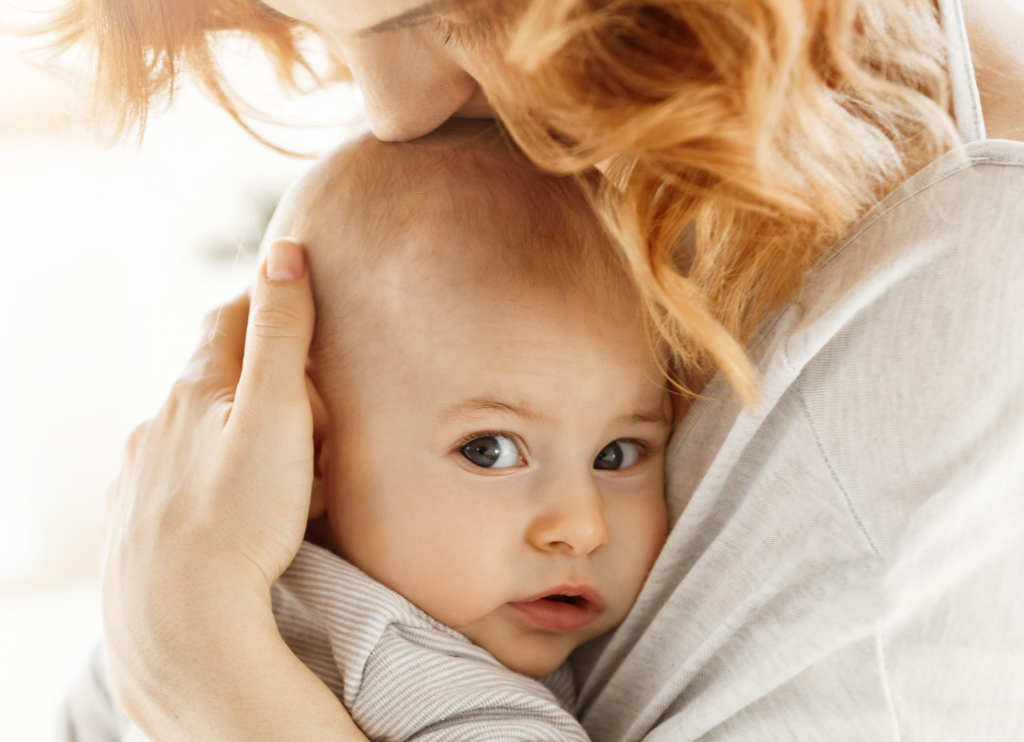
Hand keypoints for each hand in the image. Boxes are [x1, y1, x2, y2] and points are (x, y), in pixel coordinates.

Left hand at [101, 240, 362, 740]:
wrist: (181, 621)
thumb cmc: (241, 518)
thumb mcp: (277, 414)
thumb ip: (282, 334)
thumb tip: (283, 252)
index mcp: (197, 389)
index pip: (231, 320)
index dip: (268, 305)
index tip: (301, 310)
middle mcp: (158, 422)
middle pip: (215, 378)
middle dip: (261, 383)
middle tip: (311, 419)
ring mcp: (140, 474)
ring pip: (193, 432)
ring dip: (232, 434)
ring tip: (278, 473)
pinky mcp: (135, 520)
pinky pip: (176, 480)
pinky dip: (206, 478)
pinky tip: (224, 507)